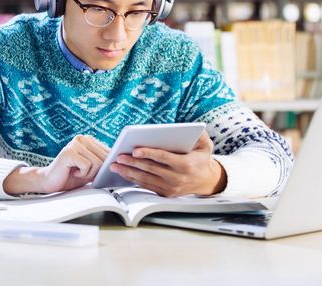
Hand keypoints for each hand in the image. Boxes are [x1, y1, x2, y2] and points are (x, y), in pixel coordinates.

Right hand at [3, 134, 109, 194]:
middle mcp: (82, 138)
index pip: (110, 151)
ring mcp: (75, 144)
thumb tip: (120, 162)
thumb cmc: (71, 176)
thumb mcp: (91, 168)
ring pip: (98, 163)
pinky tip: (73, 172)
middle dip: (97, 171)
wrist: (50, 182)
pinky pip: (87, 166)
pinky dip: (82, 174)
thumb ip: (103, 163)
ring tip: (77, 172)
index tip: (102, 172)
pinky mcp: (69, 152)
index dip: (107, 165)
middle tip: (83, 173)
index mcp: (89, 140)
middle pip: (105, 158)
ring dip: (89, 173)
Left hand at [109, 131, 226, 196]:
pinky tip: (124, 173)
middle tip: (119, 157)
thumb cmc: (202, 160)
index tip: (135, 150)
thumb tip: (195, 128)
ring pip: (145, 179)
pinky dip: (133, 179)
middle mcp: (176, 178)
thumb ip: (201, 136)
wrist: (206, 181)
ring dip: (128, 172)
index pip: (163, 158)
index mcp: (185, 165)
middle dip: (133, 163)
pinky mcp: (164, 193)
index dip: (149, 154)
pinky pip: (146, 186)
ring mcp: (170, 188)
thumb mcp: (206, 146)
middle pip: (150, 169)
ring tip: (115, 166)